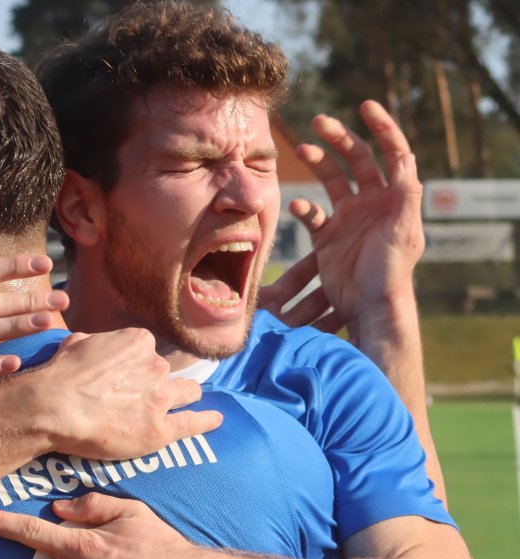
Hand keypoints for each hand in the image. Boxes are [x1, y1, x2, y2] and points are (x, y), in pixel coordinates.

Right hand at [24, 328, 222, 459]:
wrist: (54, 407)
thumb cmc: (59, 375)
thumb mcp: (76, 343)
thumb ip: (96, 344)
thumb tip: (92, 348)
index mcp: (138, 342)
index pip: (146, 351)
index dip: (136, 364)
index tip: (126, 374)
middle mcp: (155, 366)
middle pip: (166, 372)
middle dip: (158, 380)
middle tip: (147, 393)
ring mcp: (160, 398)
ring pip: (186, 393)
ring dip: (186, 396)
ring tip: (189, 401)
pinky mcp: (159, 429)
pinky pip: (191, 424)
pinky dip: (205, 421)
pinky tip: (215, 420)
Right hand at [260, 99, 423, 342]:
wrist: (369, 306)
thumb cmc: (392, 271)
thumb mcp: (405, 232)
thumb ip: (407, 195)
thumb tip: (405, 157)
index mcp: (395, 196)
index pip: (392, 152)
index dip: (381, 127)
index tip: (365, 106)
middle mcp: (371, 201)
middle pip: (356, 159)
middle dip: (339, 138)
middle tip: (319, 121)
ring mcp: (347, 218)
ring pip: (331, 179)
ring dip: (318, 162)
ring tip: (302, 149)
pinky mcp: (326, 237)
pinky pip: (312, 214)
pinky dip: (304, 207)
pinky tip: (298, 205)